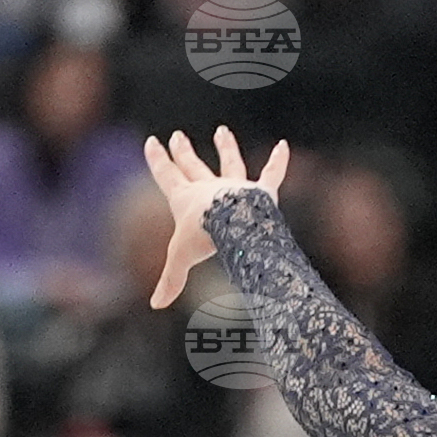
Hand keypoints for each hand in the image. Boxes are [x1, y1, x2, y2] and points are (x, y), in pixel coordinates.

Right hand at [144, 126, 288, 308]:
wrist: (232, 223)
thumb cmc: (204, 237)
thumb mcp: (180, 258)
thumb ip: (170, 280)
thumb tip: (154, 305)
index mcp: (187, 200)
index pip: (167, 176)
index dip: (158, 161)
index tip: (152, 142)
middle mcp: (209, 188)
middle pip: (194, 167)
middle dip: (184, 152)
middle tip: (177, 135)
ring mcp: (235, 187)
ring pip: (230, 163)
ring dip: (226, 148)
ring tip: (223, 131)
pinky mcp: (260, 192)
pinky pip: (271, 174)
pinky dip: (278, 162)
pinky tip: (284, 146)